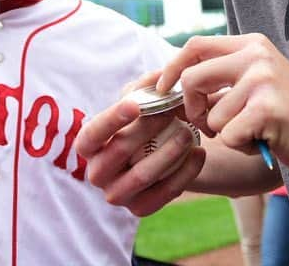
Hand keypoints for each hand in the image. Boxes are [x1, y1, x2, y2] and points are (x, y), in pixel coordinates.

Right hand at [75, 93, 204, 216]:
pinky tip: (199, 153)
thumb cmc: (142, 124)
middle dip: (147, 129)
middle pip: (119, 151)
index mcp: (88, 146)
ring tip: (189, 132)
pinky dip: (184, 173)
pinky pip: (163, 194)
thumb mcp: (139, 103)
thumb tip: (159, 78)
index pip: (92, 134)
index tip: (136, 105)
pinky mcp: (139, 209)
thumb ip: (145, 87)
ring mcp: (117, 195)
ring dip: (169, 151)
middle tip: (172, 111)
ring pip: (142, 175)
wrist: (157, 158)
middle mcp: (96, 174)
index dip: (112, 119)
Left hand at [155, 33, 288, 183]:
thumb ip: (223, 77)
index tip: (160, 89)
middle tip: (206, 125)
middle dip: (189, 108)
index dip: (170, 68)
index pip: (194, 45)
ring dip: (225, 134)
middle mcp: (256, 56)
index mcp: (252, 45)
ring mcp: (263, 81)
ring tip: (255, 133)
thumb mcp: (259, 82)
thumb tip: (168, 83)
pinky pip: (227, 136)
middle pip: (192, 77)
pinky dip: (241, 147)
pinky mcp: (267, 109)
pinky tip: (264, 143)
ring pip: (210, 115)